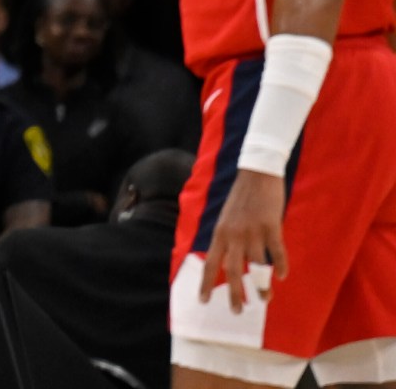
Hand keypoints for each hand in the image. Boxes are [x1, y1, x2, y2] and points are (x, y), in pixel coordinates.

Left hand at [199, 170, 287, 312]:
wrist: (256, 174)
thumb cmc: (241, 199)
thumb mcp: (226, 220)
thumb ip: (227, 240)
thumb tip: (230, 264)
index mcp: (220, 233)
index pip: (209, 263)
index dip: (205, 283)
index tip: (202, 301)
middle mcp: (233, 235)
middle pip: (233, 271)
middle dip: (235, 294)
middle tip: (236, 311)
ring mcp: (253, 231)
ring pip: (257, 266)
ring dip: (261, 286)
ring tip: (265, 299)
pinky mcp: (271, 226)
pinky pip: (277, 252)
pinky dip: (280, 266)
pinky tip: (282, 277)